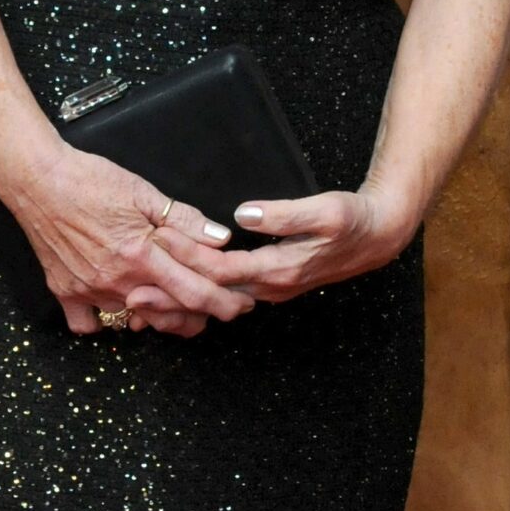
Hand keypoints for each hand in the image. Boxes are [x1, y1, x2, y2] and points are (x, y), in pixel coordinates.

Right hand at [0, 142, 256, 337]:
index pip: (196, 290)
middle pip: (171, 316)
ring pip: (136, 323)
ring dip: (160, 318)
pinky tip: (118, 305)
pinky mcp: (66, 292)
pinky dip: (107, 320)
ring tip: (174, 303)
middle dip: (201, 317)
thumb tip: (220, 238)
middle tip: (217, 307)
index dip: (225, 301)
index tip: (241, 303)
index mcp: (142, 254)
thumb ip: (183, 219)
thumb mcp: (143, 192)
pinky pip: (90, 325)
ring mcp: (90, 291)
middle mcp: (118, 280)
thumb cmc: (89, 179)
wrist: (36, 180)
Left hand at [153, 182, 413, 307]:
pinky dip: (198, 295)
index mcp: (279, 268)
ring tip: (139, 299)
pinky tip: (176, 291)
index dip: (186, 255)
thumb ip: (284, 215)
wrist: (380, 236)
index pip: (220, 268)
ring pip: (215, 299)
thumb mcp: (326, 211)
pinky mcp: (269, 281)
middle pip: (210, 294)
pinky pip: (226, 293)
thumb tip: (245, 215)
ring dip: (179, 299)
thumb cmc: (355, 220)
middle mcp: (270, 286)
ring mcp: (269, 287)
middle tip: (129, 287)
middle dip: (170, 292)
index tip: (155, 241)